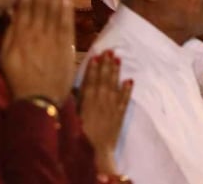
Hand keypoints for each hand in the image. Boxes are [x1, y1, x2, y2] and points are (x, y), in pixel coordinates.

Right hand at [0, 0, 76, 102]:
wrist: (38, 101)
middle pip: (40, 5)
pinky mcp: (66, 47)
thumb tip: (11, 14)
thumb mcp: (5, 58)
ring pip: (54, 11)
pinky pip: (67, 25)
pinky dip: (67, 11)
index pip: (24, 8)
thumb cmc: (18, 80)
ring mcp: (53, 40)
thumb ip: (9, 35)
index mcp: (20, 37)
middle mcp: (37, 35)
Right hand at [78, 51, 132, 173]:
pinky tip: (129, 80)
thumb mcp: (73, 117)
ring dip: (116, 72)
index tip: (97, 54)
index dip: (94, 67)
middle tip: (110, 50)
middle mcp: (101, 100)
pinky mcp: (120, 115)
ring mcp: (112, 107)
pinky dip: (127, 90)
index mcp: (88, 100)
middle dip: (107, 64)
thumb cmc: (79, 136)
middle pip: (104, 79)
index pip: (91, 79)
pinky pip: (125, 100)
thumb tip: (73, 87)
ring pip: (115, 85)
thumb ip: (75, 101)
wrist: (96, 152)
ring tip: (118, 58)